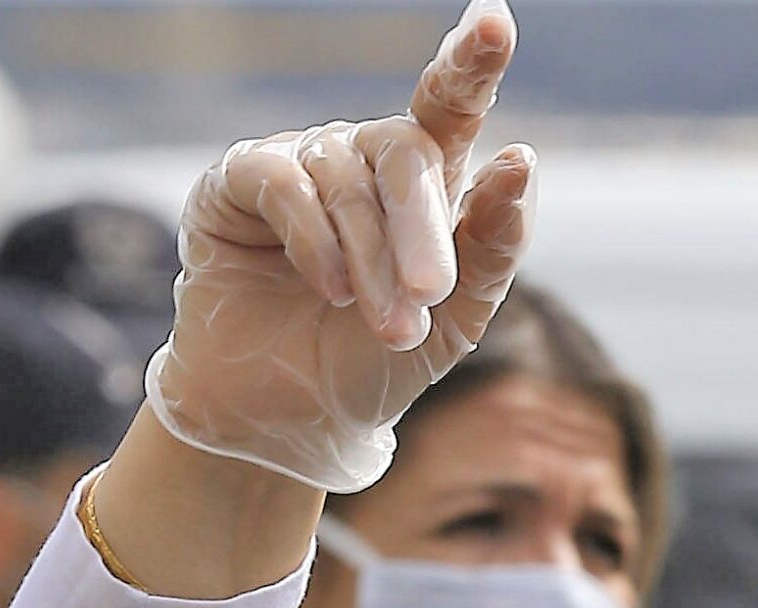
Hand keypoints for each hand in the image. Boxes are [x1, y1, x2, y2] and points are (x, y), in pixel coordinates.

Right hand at [147, 0, 533, 491]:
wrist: (291, 417)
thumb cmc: (375, 362)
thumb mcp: (455, 319)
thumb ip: (491, 247)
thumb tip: (519, 161)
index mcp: (423, 183)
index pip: (449, 105)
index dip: (471, 61)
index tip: (495, 21)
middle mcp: (361, 158)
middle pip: (407, 153)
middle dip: (424, 227)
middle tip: (432, 294)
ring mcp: (299, 161)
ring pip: (350, 181)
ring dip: (373, 260)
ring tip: (385, 324)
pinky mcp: (238, 181)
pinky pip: (286, 185)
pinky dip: (315, 241)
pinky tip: (327, 290)